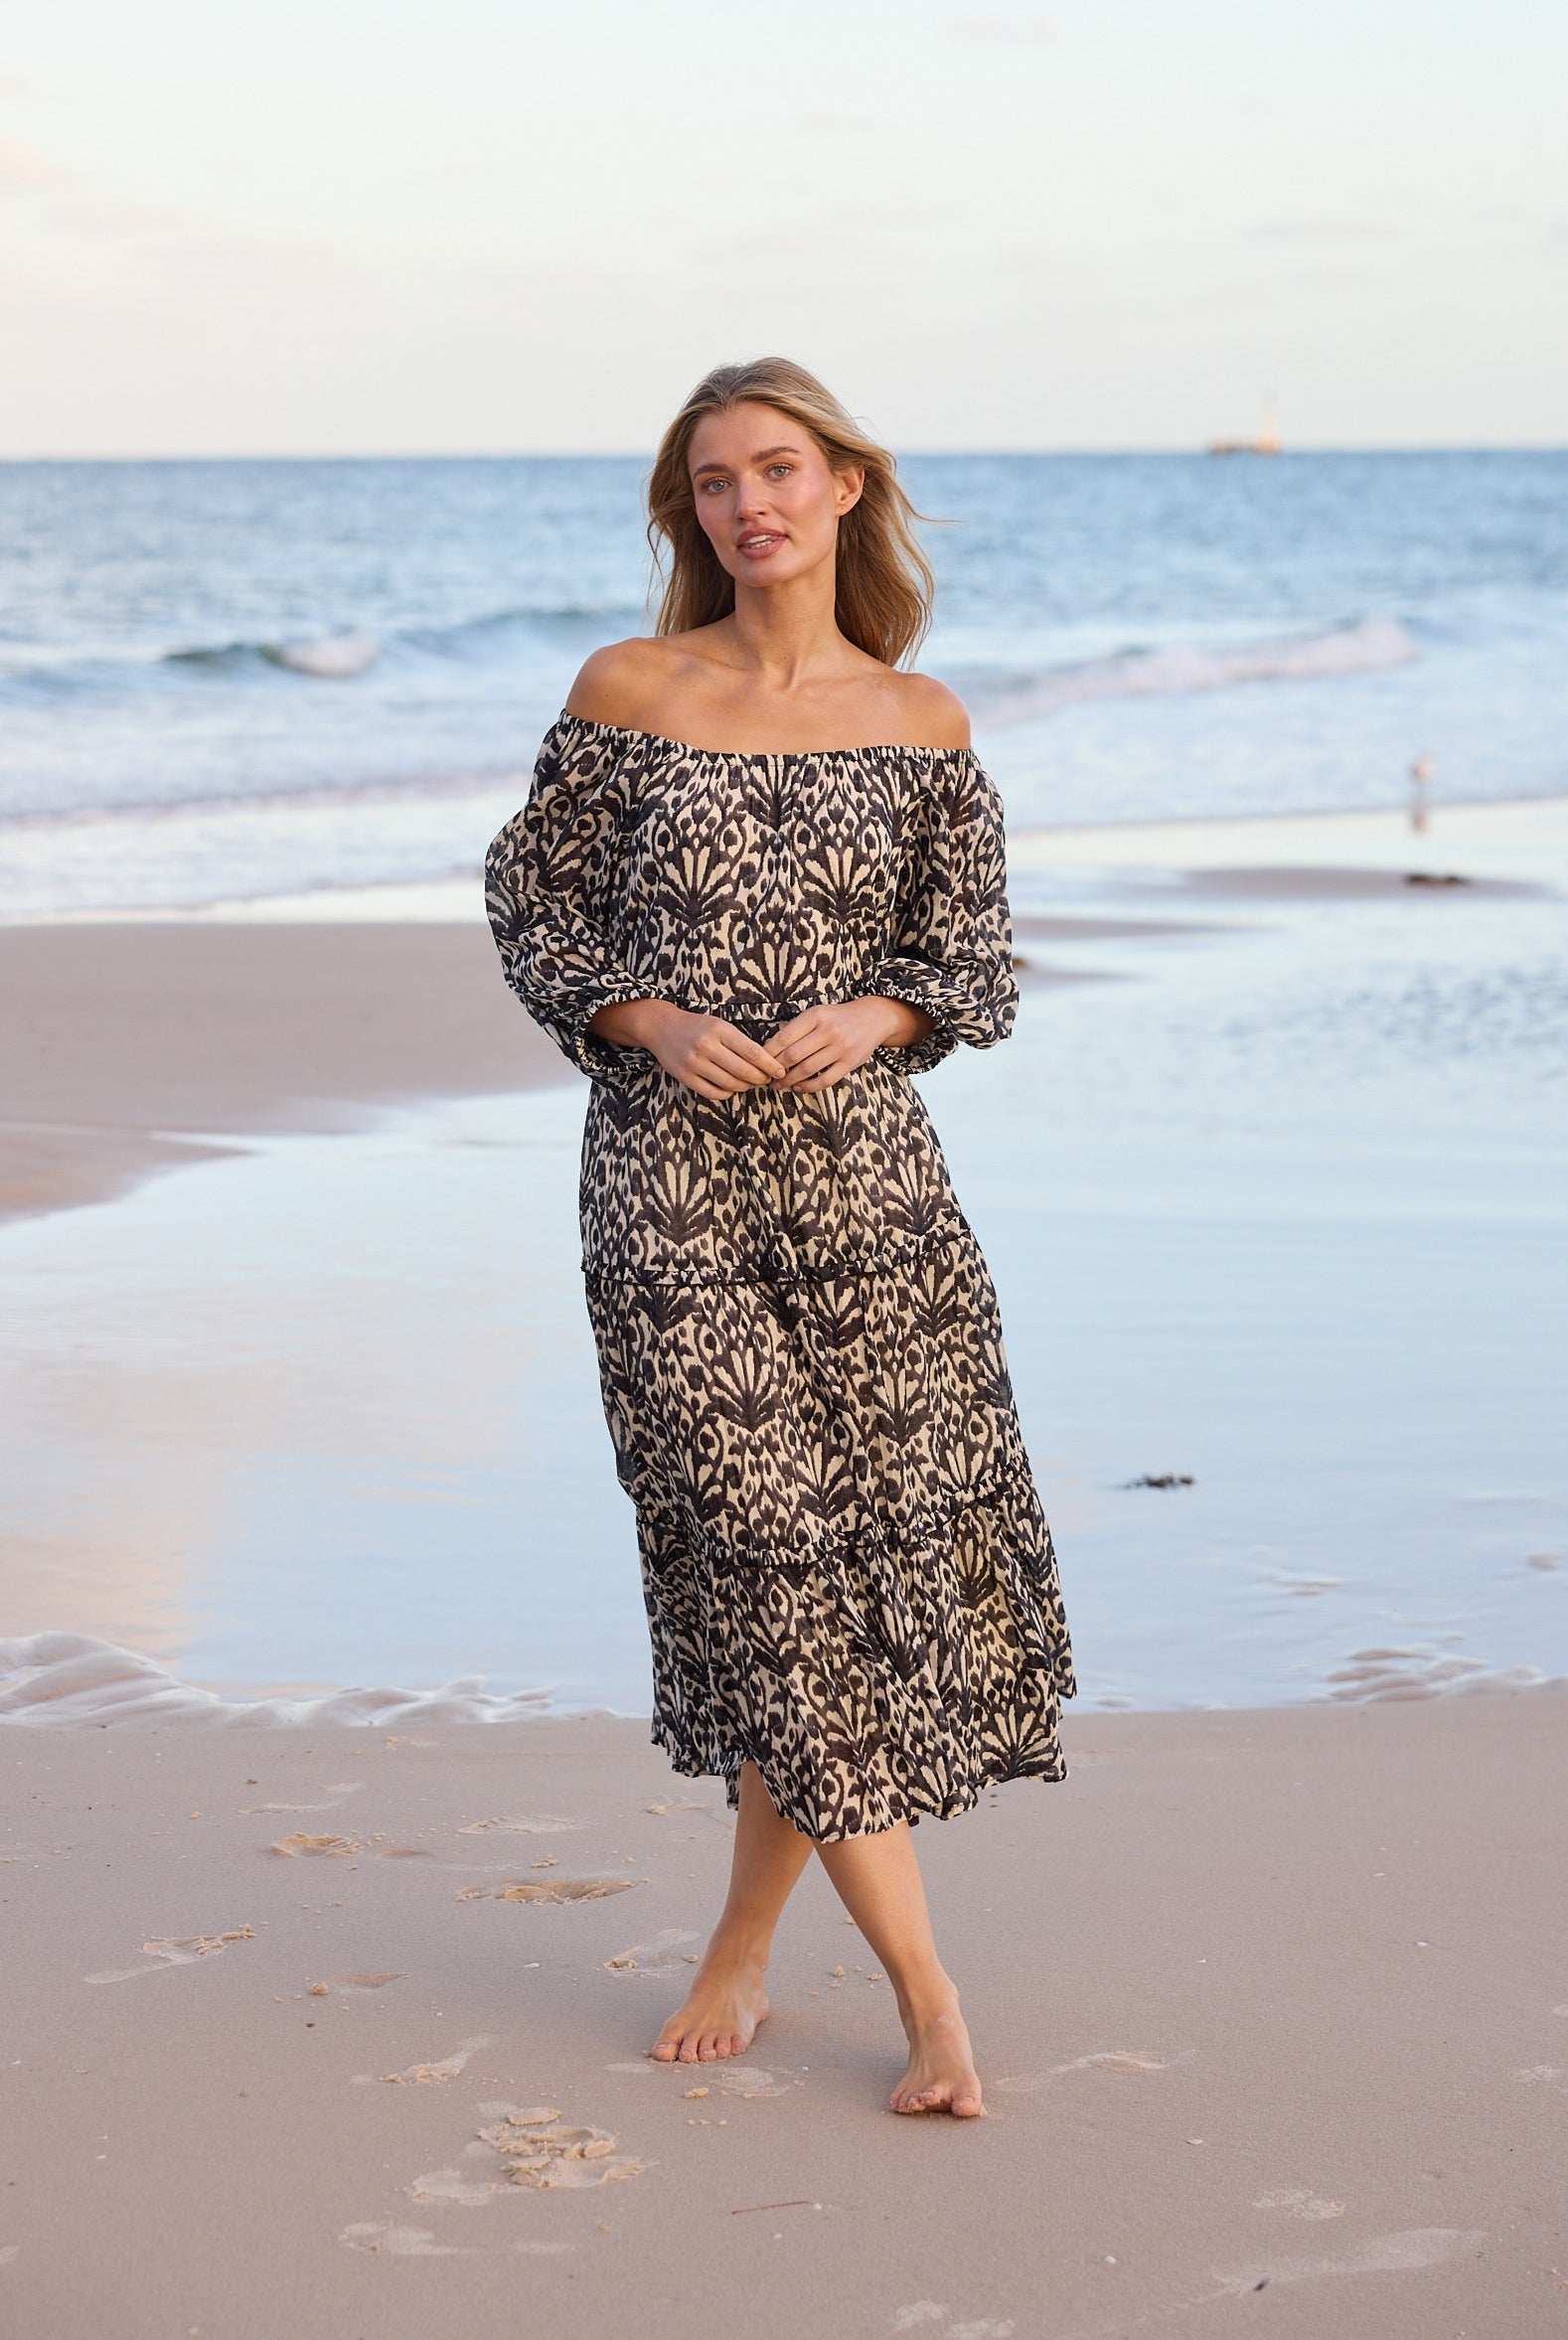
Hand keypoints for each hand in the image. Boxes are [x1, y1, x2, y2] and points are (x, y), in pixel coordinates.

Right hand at [585, 999, 786, 1101]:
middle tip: (766, 1080)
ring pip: (730, 1084)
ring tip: (749, 1083)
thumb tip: (766, 1063)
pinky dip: (727, 1093)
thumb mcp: (720, 1024)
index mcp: (719, 1030)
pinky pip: (713, 1093)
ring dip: (745, 1087)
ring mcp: (693, 1063)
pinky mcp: (684, 1077)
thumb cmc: (698, 1026)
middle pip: (743, 1071)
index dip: (769, 1065)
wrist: (662, 1028)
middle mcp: (706, 1046)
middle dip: (760, 1079)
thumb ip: (740, 1042)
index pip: (752, 1052)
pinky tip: (731, 1088)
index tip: (780, 1071)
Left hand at [765, 997, 933, 1092]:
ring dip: (789, 1080)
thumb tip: (770, 1050)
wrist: (873, 1018)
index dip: (768, 1052)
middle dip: (776, 1069)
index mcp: (815, 1015)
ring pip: (807, 1069)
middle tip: (766, 1076)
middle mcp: (828, 1031)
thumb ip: (797, 1028)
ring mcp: (840, 1047)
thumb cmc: (837, 1018)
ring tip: (778, 1085)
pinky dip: (809, 1087)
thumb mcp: (817, 1013)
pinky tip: (798, 1088)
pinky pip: (825, 1080)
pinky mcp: (850, 1062)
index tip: (759, 1061)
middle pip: (793, 1055)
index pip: (784, 1037)